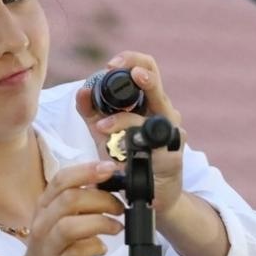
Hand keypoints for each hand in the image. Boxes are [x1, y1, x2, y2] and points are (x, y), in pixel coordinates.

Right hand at [1, 160, 124, 255]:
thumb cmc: (55, 247)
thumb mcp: (63, 218)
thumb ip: (82, 200)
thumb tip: (110, 182)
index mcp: (46, 205)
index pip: (62, 179)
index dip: (88, 171)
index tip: (110, 169)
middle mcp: (43, 223)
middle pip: (70, 200)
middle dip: (102, 199)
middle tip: (119, 208)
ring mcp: (48, 246)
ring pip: (70, 226)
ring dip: (101, 223)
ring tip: (117, 227)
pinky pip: (78, 252)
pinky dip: (96, 247)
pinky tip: (102, 248)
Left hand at [76, 52, 186, 213]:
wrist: (153, 196)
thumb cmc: (130, 161)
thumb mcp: (106, 135)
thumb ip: (92, 113)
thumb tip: (82, 91)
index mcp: (150, 103)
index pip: (146, 69)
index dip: (131, 60)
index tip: (110, 64)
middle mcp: (164, 113)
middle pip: (156, 82)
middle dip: (137, 71)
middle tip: (115, 68)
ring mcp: (172, 134)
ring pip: (151, 115)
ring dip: (123, 119)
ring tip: (103, 126)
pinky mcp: (173, 157)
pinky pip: (153, 147)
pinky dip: (133, 149)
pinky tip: (117, 153)